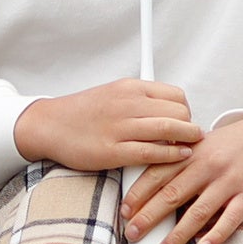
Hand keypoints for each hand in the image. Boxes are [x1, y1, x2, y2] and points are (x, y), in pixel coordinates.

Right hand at [13, 79, 202, 174]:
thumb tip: (169, 107)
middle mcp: (127, 104)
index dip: (187, 110)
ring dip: (188, 138)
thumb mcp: (113, 93)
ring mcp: (120, 128)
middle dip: (190, 125)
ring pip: (169, 129)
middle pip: (178, 112)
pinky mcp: (112, 151)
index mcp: (129, 87)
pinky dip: (171, 155)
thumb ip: (140, 99)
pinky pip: (151, 152)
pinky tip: (180, 155)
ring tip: (193, 144)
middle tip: (191, 136)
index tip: (186, 121)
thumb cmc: (82, 112)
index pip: (176, 95)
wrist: (49, 125)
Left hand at [122, 112, 242, 243]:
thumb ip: (174, 160)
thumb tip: (142, 186)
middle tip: (132, 234)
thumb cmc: (225, 146)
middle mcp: (207, 166)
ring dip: (177, 235)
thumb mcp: (196, 145)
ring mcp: (229, 182)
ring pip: (199, 211)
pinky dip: (215, 235)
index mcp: (191, 153)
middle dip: (149, 217)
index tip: (124, 212)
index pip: (158, 174)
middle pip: (172, 194)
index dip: (139, 194)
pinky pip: (231, 218)